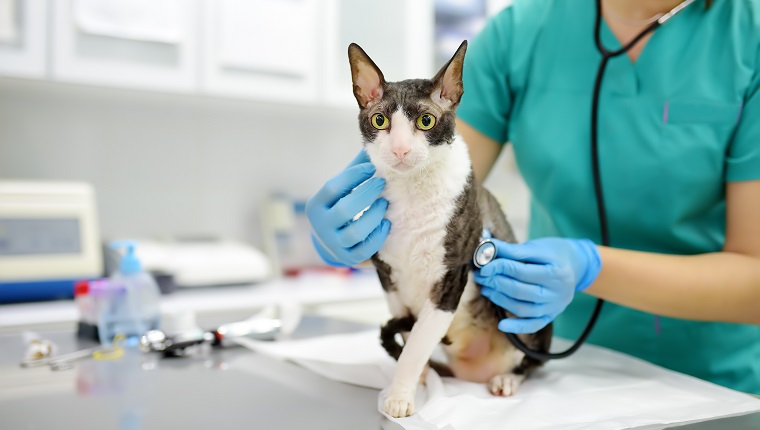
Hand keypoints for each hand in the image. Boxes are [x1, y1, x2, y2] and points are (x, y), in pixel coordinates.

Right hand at [305, 150, 390, 266]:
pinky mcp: (348, 258)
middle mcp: (320, 226)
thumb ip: (355, 169)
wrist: (332, 240)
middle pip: (344, 211)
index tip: (370, 167)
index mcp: (315, 205)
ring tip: (385, 204)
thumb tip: (374, 145)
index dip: (353, 176)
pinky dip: (378, 236)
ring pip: (355, 232)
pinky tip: (386, 224)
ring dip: (374, 216)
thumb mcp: (342, 189)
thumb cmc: (341, 205)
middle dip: (366, 194)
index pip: (332, 188)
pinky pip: (365, 250)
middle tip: (382, 183)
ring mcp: (333, 244)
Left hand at [474, 237, 601, 333]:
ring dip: (500, 299)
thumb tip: (485, 248)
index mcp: (556, 272)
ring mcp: (554, 307)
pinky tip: (501, 324)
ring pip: (523, 308)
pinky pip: (533, 325)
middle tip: (480, 276)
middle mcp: (557, 292)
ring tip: (486, 288)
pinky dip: (517, 327)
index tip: (483, 266)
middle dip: (496, 283)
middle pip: (520, 290)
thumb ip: (512, 250)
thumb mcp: (536, 247)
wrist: (576, 266)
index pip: (521, 271)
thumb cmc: (553, 253)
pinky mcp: (550, 316)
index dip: (499, 268)